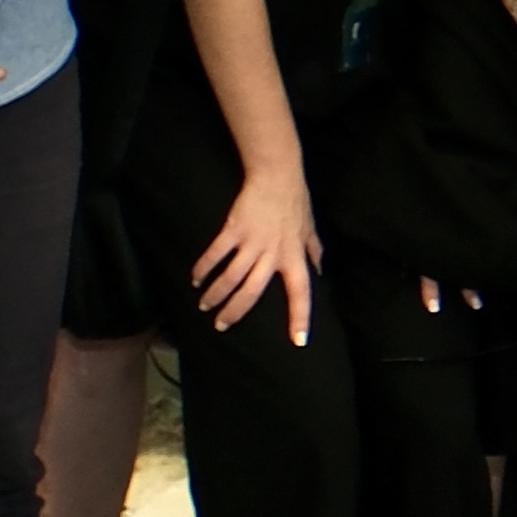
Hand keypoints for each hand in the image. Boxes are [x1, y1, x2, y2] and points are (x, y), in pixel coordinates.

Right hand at [193, 163, 322, 343]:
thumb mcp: (309, 228)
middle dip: (235, 312)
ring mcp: (253, 242)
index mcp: (294, 257)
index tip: (299, 341)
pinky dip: (204, 268)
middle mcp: (274, 254)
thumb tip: (320, 268)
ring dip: (215, 294)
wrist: (277, 174)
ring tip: (204, 305)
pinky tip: (196, 279)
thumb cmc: (294, 201)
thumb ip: (313, 250)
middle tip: (221, 326)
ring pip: (232, 277)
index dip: (300, 317)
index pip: (301, 292)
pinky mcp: (234, 229)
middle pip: (253, 292)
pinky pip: (216, 254)